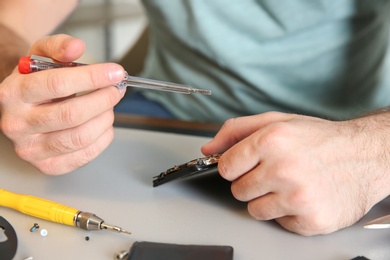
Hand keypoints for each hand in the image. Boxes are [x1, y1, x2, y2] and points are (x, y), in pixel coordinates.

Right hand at [0, 34, 125, 174]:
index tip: (115, 73)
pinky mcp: (47, 165)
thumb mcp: (40, 57)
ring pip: (80, 137)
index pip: (57, 84)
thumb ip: (58, 47)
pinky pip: (84, 155)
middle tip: (116, 90)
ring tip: (109, 106)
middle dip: (103, 100)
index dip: (92, 78)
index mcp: (13, 94)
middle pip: (71, 115)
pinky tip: (103, 124)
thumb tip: (76, 47)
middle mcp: (17, 124)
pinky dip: (103, 138)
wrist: (20, 108)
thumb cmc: (34, 82)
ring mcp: (31, 149)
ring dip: (104, 119)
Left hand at [201, 112, 389, 234]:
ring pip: (254, 210)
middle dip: (251, 183)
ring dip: (267, 200)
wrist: (365, 156)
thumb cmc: (320, 139)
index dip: (234, 167)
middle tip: (274, 173)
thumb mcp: (277, 122)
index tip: (246, 165)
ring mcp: (298, 197)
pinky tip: (303, 197)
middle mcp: (284, 169)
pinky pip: (278, 223)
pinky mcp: (311, 220)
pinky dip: (287, 213)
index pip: (225, 167)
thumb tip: (208, 149)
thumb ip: (237, 131)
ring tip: (289, 184)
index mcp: (272, 140)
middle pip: (237, 190)